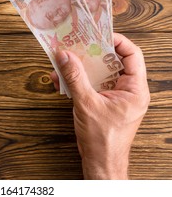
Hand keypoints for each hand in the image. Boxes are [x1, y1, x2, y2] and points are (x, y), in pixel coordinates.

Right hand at [50, 33, 149, 178]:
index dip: (116, 41)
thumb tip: (64, 55)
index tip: (97, 35)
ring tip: (64, 62)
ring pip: (99, 72)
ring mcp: (115, 96)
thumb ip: (75, 78)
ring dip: (80, 67)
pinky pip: (91, 84)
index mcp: (134, 89)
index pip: (132, 55)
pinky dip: (77, 80)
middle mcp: (127, 90)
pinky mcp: (103, 102)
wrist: (100, 162)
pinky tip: (61, 80)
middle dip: (92, 53)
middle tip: (76, 44)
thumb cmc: (103, 139)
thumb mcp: (87, 104)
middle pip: (112, 61)